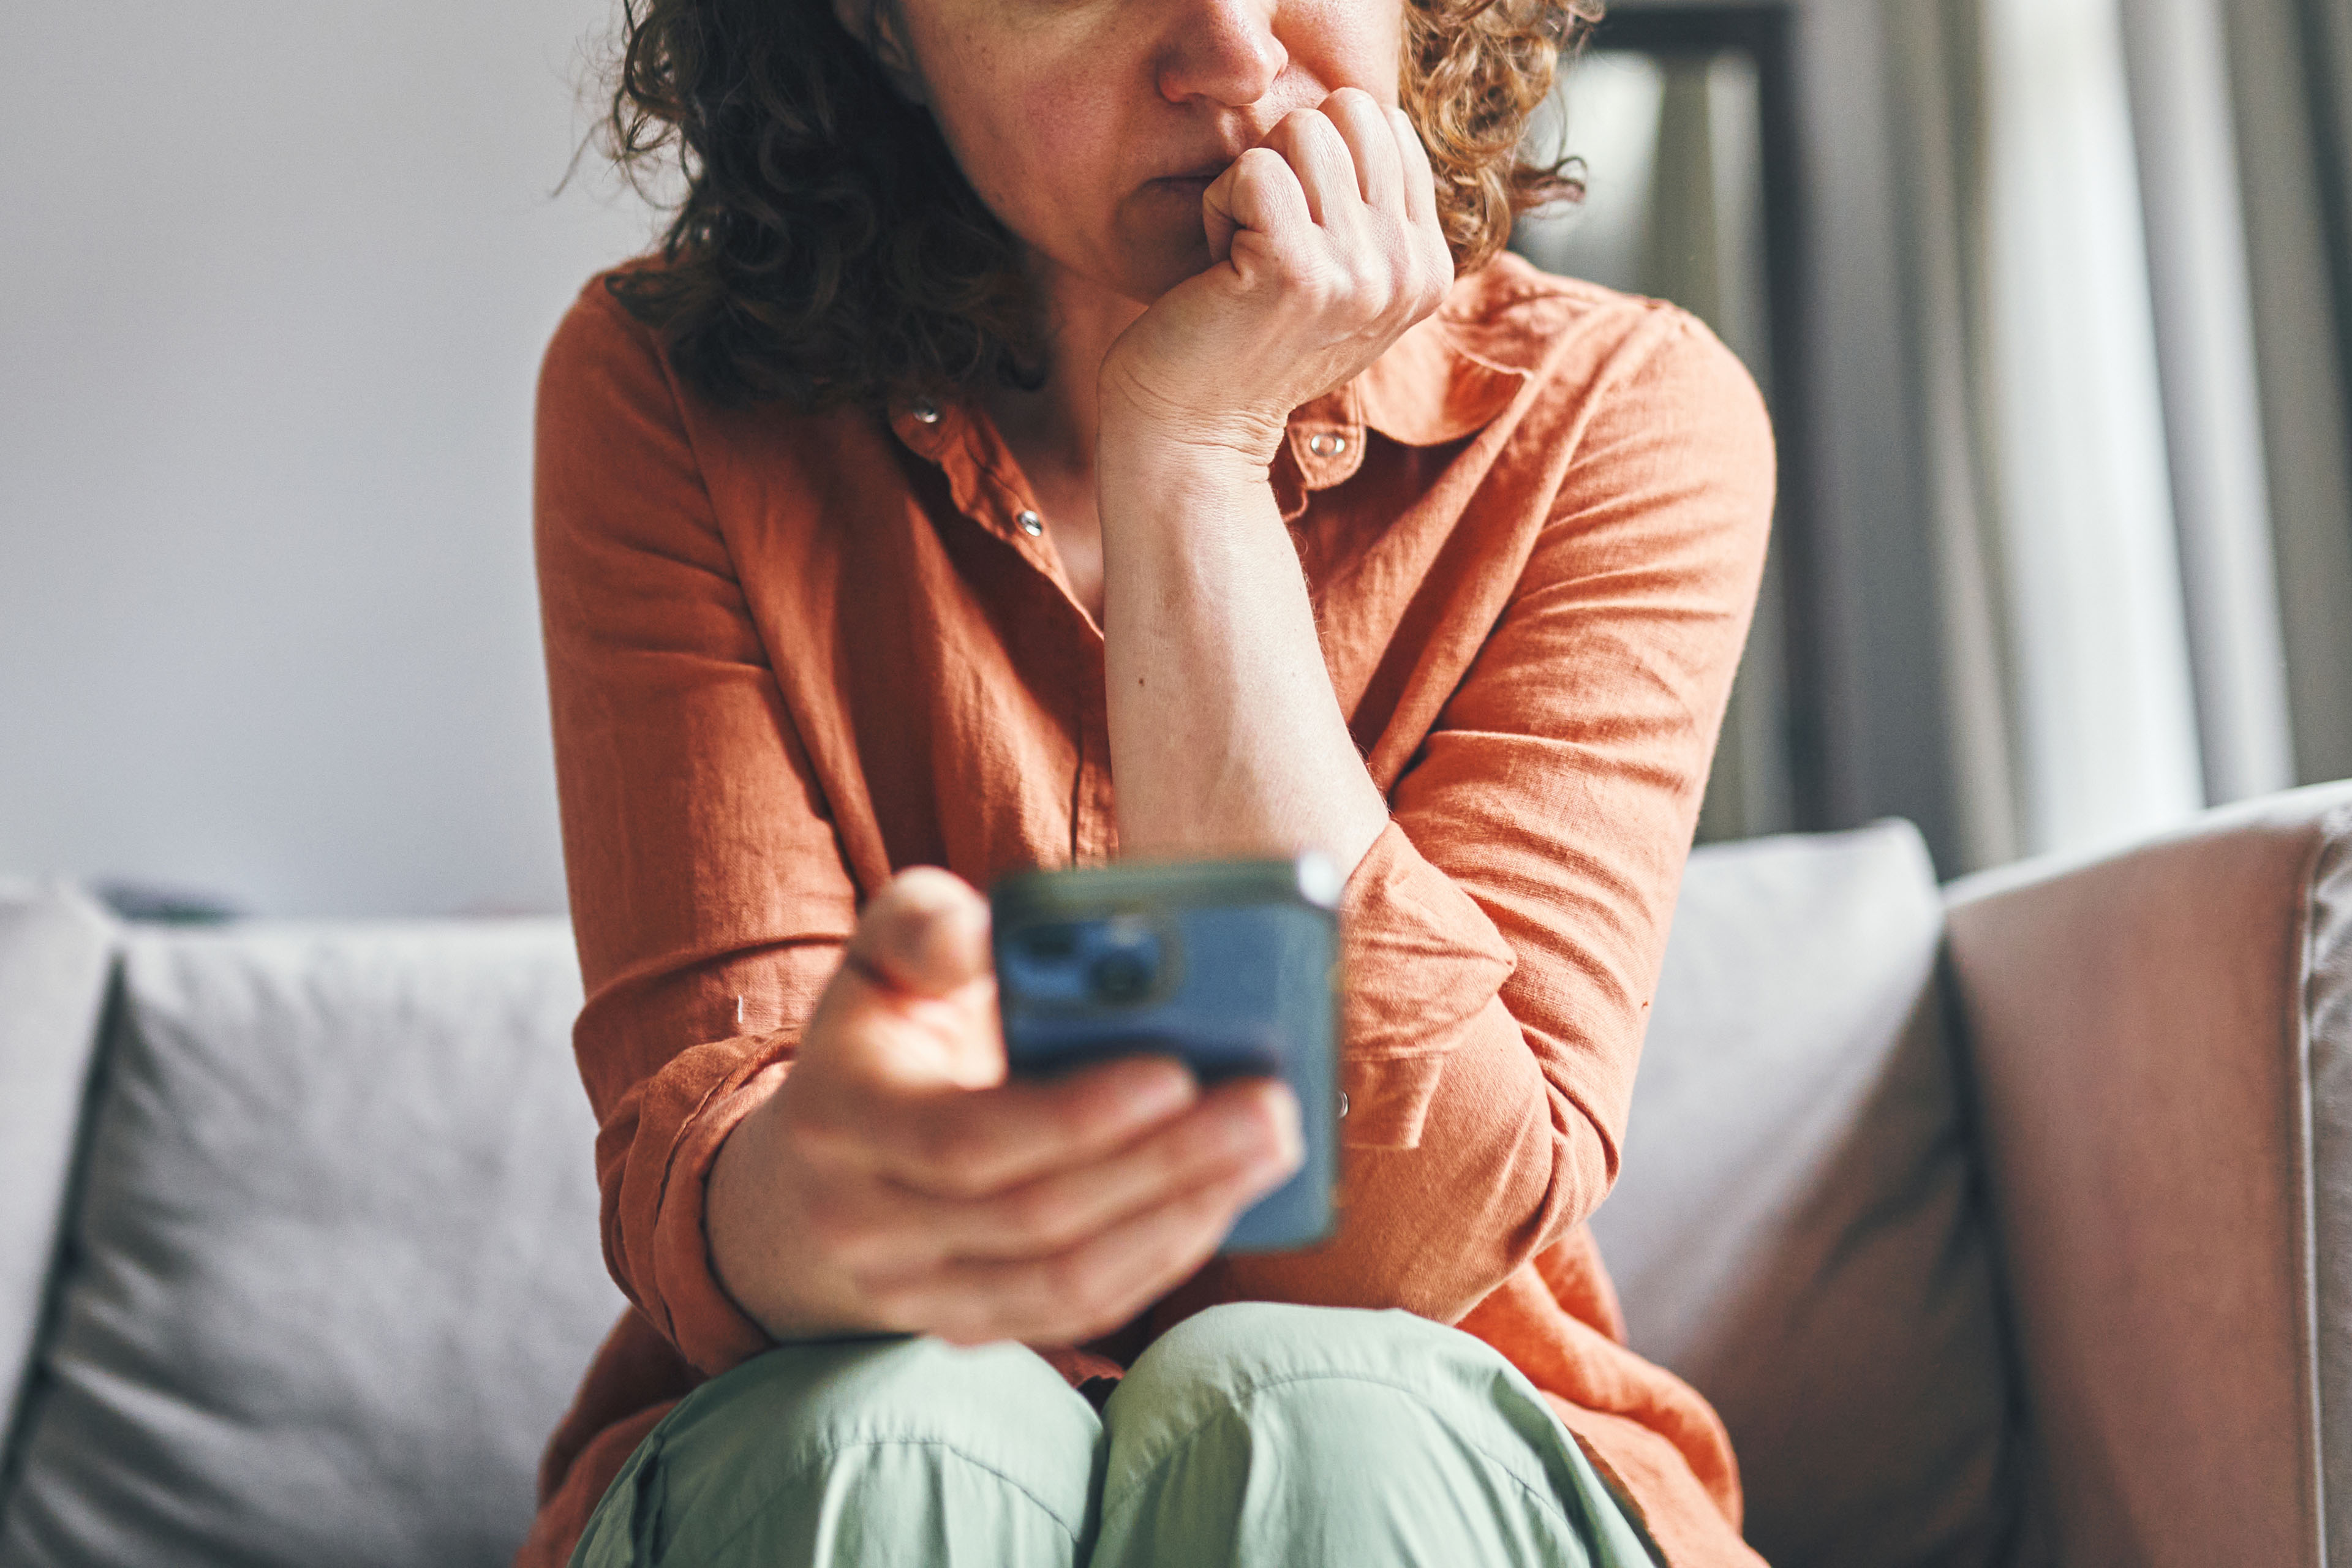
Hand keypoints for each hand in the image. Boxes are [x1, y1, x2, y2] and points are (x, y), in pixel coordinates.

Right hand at [707, 868, 1303, 1346]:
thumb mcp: (879, 957)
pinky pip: (1076, 1312)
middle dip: (1167, 1163)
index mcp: (841, 1115)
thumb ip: (924, 924)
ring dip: (1184, 1218)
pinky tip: (1226, 1200)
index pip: (966, 1140)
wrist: (807, 1175)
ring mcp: (913, 1291)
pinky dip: (1161, 1258)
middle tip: (1269, 1107)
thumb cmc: (877, 1036)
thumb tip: (992, 935)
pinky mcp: (964, 1327)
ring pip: (1065, 1282)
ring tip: (1272, 1151)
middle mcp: (864, 1220)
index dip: (1078, 1115)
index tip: (1177, 1070)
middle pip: (1036, 1216)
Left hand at [1099, 88, 1455, 465]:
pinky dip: (1217, 207)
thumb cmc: (1248, 338)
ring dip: (1249, 184)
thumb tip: (1371, 114)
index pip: (1385, 122)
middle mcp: (1409, 270)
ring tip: (1241, 255)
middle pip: (1352, 112)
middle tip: (1263, 237)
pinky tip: (1219, 267)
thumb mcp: (1340, 279)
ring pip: (1303, 131)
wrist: (1195, 428)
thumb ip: (1373, 209)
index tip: (1294, 235)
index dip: (1319, 159)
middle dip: (1288, 158)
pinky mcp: (1299, 273)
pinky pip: (1254, 170)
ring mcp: (1361, 273)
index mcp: (1428, 265)